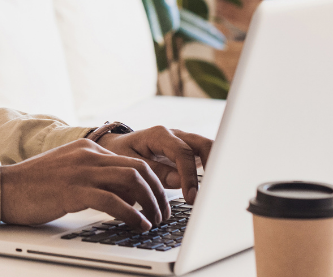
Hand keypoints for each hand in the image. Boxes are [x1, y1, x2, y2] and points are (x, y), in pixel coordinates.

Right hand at [0, 138, 168, 230]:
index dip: (152, 183)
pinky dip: (132, 214)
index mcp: (88, 149)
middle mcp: (88, 155)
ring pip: (132, 181)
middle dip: (157, 193)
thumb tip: (122, 195)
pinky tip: (139, 225)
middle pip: (139, 169)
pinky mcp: (74, 190)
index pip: (132, 161)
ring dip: (150, 204)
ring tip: (155, 221)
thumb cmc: (34, 186)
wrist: (5, 188)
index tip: (158, 201)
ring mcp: (81, 171)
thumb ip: (93, 176)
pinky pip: (113, 201)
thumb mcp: (69, 172)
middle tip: (164, 213)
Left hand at [96, 126, 211, 204]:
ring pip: (209, 149)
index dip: (189, 176)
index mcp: (159, 135)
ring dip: (216, 169)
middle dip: (213, 166)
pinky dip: (212, 171)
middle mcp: (175, 135)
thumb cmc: (120, 154)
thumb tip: (179, 181)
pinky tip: (213, 190)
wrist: (117, 147)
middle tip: (211, 193)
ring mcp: (184, 142)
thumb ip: (154, 171)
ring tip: (216, 192)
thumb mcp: (130, 163)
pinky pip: (205, 158)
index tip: (191, 197)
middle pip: (204, 144)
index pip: (182, 153)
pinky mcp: (188, 152)